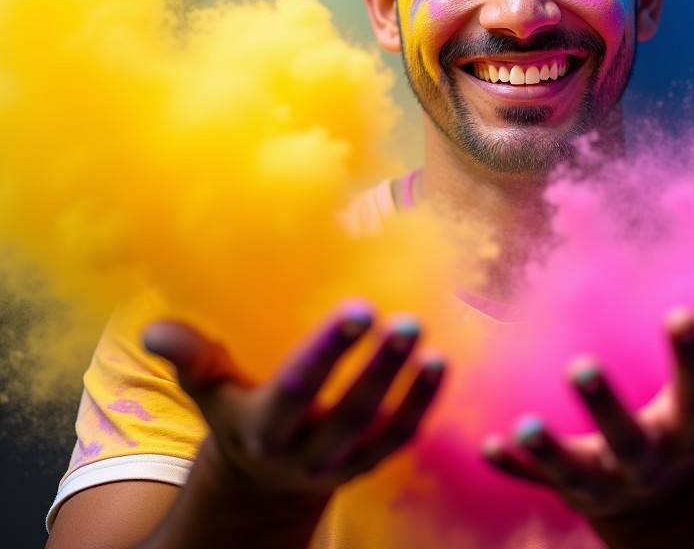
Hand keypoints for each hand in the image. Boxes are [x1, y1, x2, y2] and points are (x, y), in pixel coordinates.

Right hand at [143, 303, 444, 500]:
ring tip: (431, 345)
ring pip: (381, 429)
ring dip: (411, 389)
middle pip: (348, 413)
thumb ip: (192, 360)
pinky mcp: (369, 465)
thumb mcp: (210, 394)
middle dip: (379, 369)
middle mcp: (305, 451)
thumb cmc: (239, 415)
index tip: (359, 310)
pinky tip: (441, 364)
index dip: (329, 351)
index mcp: (264, 428)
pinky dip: (424, 404)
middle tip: (408, 321)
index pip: (299, 387)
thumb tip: (152, 329)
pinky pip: (401, 439)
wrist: (263, 483)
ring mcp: (342, 464)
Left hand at [482, 278, 693, 529]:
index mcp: (690, 424)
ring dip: (550, 450)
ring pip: (576, 472)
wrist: (656, 499)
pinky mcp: (567, 488)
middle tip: (579, 363)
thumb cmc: (690, 416)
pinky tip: (487, 446)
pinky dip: (513, 470)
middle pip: (631, 439)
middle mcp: (650, 457)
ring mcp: (606, 478)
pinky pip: (535, 487)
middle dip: (606, 406)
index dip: (690, 356)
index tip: (680, 310)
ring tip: (523, 423)